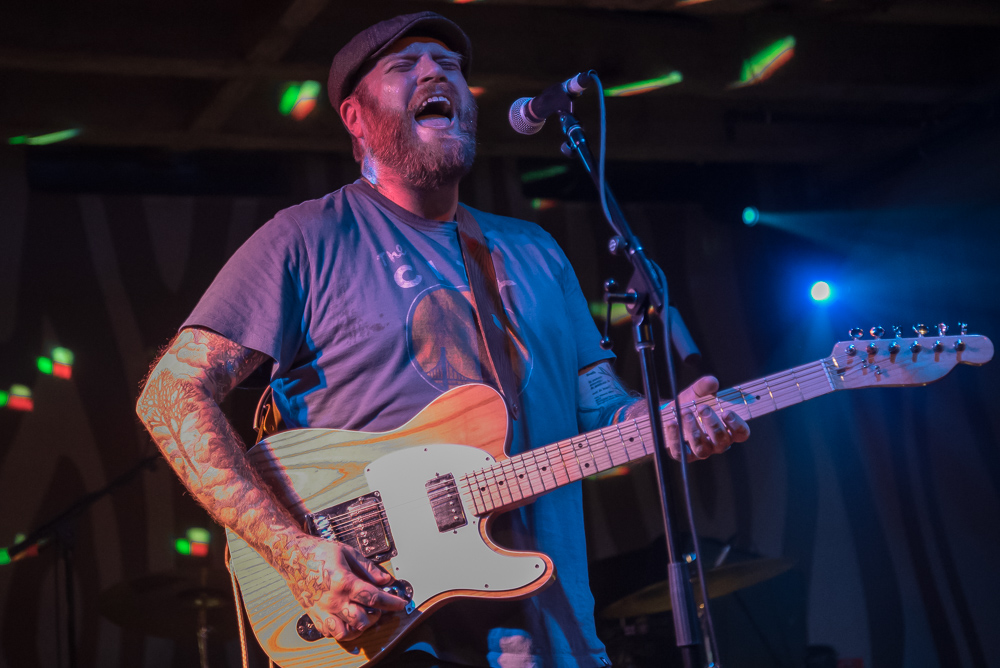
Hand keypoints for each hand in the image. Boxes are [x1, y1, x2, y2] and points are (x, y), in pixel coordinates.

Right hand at [284, 536, 407, 641]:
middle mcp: (333, 600)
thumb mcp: (347, 552)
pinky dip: (342, 631)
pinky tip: (347, 619)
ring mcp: (322, 610)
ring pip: (346, 633)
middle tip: (379, 607)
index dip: (391, 602)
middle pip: (362, 620)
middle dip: (376, 616)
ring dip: (359, 627)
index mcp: (343, 582)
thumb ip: (368, 567)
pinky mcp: (314, 615)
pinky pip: (330, 633)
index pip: (373, 597)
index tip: (400, 603)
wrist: (292, 556)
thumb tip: (385, 578)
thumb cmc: (318, 552)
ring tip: (363, 616)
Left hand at [664, 376, 749, 460]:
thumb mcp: (696, 393)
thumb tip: (712, 381)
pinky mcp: (682, 455)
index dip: (737, 425)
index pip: (741, 434)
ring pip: (702, 448)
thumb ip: (704, 387)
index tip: (727, 412)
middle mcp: (715, 444)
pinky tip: (672, 423)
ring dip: (694, 430)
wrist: (667, 414)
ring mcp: (699, 451)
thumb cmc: (688, 406)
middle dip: (713, 424)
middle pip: (721, 441)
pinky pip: (680, 451)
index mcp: (725, 430)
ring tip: (685, 412)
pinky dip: (675, 436)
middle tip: (703, 408)